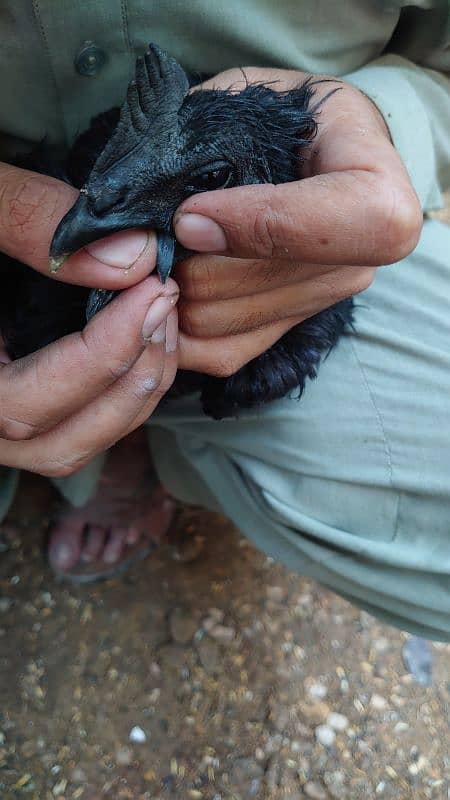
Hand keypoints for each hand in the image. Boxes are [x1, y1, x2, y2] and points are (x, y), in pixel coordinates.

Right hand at [0, 163, 178, 476]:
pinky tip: (148, 332)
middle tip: (167, 300)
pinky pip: (79, 423)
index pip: (19, 406)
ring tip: (165, 313)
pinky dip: (125, 388)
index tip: (151, 291)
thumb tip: (133, 257)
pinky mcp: (18, 400)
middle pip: (59, 444)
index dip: (97, 358)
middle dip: (130, 379)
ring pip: (75, 444)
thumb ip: (25, 218)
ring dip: (137, 390)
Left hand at [173, 68, 422, 376]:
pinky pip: (221, 352)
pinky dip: (175, 328)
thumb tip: (127, 252)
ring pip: (226, 325)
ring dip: (170, 293)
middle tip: (146, 233)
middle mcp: (360, 258)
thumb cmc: (266, 113)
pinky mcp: (289, 328)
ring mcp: (325, 301)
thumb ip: (178, 161)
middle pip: (259, 287)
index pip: (344, 225)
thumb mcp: (230, 105)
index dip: (260, 224)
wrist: (297, 145)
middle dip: (185, 262)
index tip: (191, 214)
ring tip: (153, 253)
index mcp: (375, 184)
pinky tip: (160, 290)